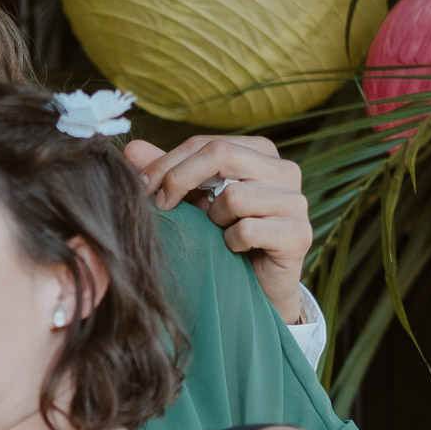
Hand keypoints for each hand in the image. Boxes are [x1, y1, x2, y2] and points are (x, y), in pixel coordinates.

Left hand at [126, 135, 311, 324]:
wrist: (258, 286)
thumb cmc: (223, 238)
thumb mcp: (192, 202)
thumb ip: (168, 174)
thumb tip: (131, 149)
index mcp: (259, 152)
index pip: (206, 143)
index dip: (167, 162)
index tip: (142, 187)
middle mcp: (284, 170)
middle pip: (220, 154)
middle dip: (179, 178)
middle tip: (161, 206)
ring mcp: (296, 201)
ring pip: (234, 195)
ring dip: (213, 220)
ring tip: (218, 233)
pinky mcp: (299, 233)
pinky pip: (247, 229)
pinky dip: (230, 243)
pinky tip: (234, 251)